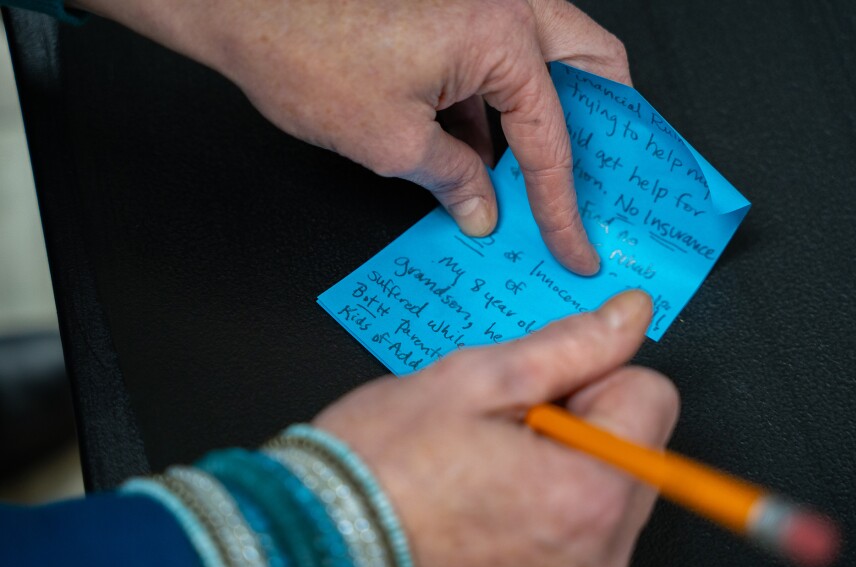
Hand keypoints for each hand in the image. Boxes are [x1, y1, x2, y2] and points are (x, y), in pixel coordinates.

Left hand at [72, 0, 629, 274]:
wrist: (242, 4)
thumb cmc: (302, 50)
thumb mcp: (391, 142)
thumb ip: (454, 180)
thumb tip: (483, 209)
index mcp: (500, 35)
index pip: (553, 139)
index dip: (564, 207)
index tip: (574, 245)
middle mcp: (502, 4)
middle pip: (589, 65)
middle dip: (603, 128)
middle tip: (601, 180)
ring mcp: (477, 1)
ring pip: (548, 58)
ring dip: (550, 115)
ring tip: (540, 177)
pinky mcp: (450, 11)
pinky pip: (498, 60)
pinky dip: (500, 105)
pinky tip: (483, 155)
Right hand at [314, 290, 678, 566]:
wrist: (320, 540)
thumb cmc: (381, 466)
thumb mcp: (475, 379)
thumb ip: (571, 344)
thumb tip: (628, 317)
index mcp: (587, 490)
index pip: (653, 396)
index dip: (593, 377)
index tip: (541, 391)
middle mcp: (597, 554)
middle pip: (638, 448)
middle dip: (583, 424)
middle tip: (506, 431)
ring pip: (612, 489)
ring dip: (567, 468)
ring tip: (491, 470)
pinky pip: (585, 534)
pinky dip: (553, 510)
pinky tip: (493, 503)